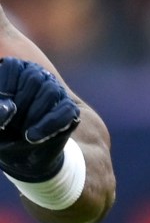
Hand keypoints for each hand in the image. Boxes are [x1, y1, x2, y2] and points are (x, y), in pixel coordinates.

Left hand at [0, 58, 80, 182]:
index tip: (1, 114)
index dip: (5, 88)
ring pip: (51, 91)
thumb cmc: (2, 133)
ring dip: (34, 115)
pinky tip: (34, 137)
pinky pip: (66, 111)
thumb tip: (9, 109)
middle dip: (21, 103)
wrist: (21, 155)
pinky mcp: (70, 109)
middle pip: (34, 78)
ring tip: (23, 133)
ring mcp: (56, 92)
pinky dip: (49, 125)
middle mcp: (37, 77)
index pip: (13, 66)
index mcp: (14, 72)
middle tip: (11, 124)